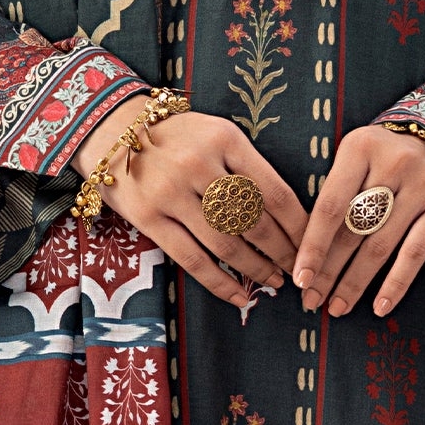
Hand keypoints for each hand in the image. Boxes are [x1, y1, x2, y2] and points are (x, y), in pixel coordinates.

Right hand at [91, 100, 308, 315]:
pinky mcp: (148, 218)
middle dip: (282, 251)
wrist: (111, 128)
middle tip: (298, 270)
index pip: (275, 192)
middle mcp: (199, 165)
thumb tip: (288, 215)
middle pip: (254, 221)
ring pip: (226, 243)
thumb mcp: (217, 133)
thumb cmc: (177, 136)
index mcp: (225, 140)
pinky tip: (240, 297)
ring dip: (255, 269)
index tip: (312, 246)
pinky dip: (219, 282)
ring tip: (273, 281)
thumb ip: (247, 166)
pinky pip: (191, 259)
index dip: (299, 226)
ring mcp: (171, 193)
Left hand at [293, 120, 424, 318]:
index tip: (299, 278)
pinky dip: (396, 284)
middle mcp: (393, 164)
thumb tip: (306, 248)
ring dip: (355, 283)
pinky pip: (415, 253)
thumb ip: (337, 190)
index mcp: (360, 148)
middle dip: (328, 271)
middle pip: (352, 230)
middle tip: (311, 299)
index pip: (330, 206)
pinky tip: (380, 307)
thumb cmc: (389, 153)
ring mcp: (422, 187)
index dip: (312, 246)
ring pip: (380, 247)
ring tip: (336, 308)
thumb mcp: (359, 154)